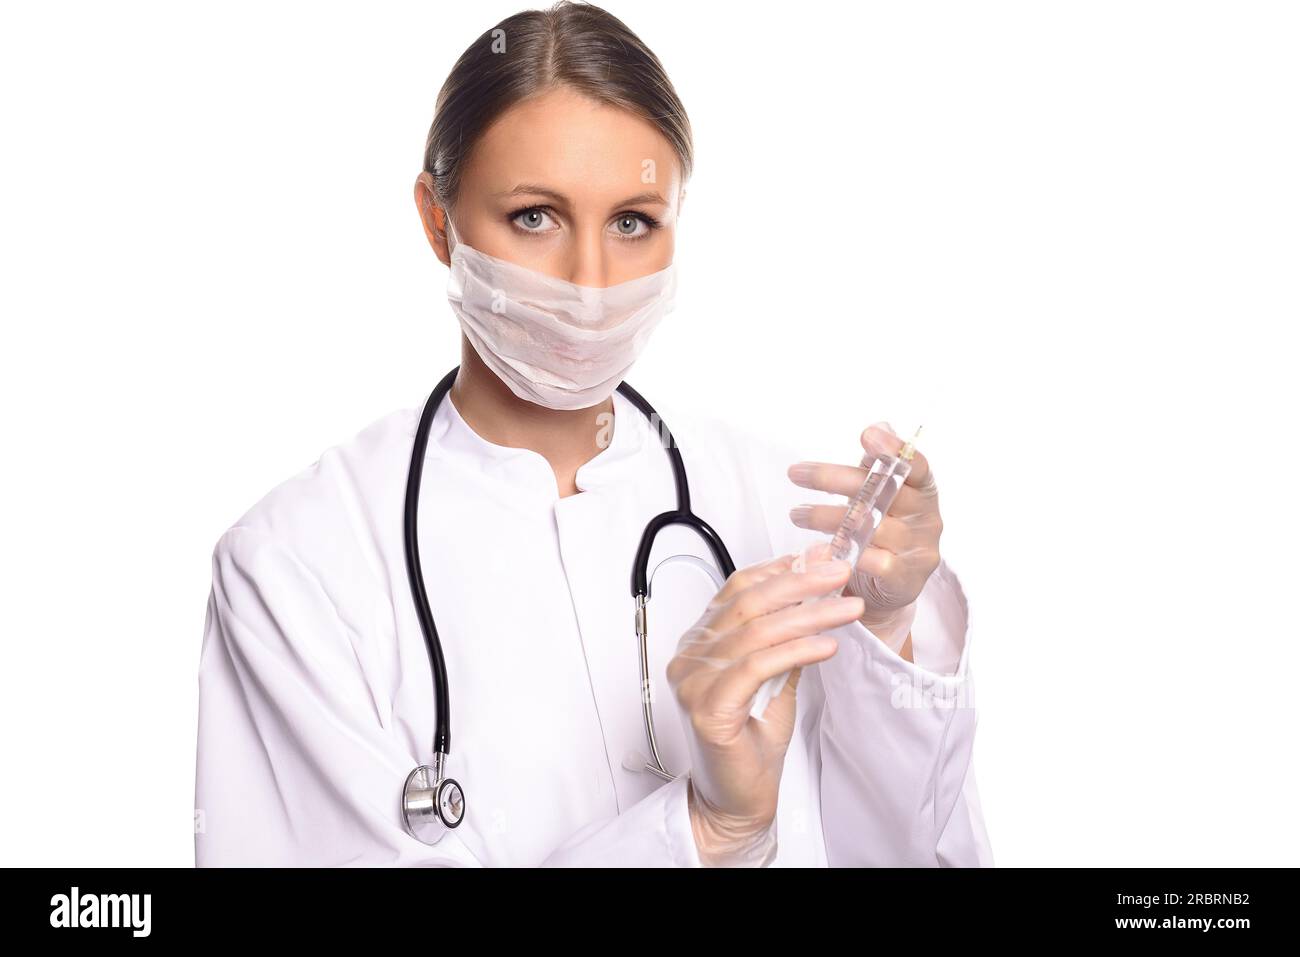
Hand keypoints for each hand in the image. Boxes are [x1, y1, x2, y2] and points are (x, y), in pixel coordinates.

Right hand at [666, 553, 863, 864]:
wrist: (737, 801)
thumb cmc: (752, 744)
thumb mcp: (775, 679)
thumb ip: (784, 639)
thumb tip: (814, 594)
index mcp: (699, 643)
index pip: (737, 590)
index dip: (780, 569)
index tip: (821, 559)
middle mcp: (689, 657)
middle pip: (748, 604)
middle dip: (801, 583)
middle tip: (840, 573)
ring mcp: (693, 681)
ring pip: (757, 632)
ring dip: (810, 615)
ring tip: (848, 609)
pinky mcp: (707, 707)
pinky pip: (757, 666)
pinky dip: (797, 651)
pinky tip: (827, 645)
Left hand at [788, 423, 942, 648]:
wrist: (888, 588)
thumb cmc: (883, 531)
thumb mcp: (882, 495)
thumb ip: (879, 465)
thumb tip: (878, 427)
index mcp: (923, 491)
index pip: (917, 466)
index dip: (895, 449)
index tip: (866, 435)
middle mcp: (927, 518)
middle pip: (883, 492)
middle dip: (835, 479)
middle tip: (796, 473)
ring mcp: (919, 550)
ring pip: (872, 527)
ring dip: (827, 518)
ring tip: (797, 513)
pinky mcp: (905, 580)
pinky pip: (873, 563)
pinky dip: (843, 553)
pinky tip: (816, 549)